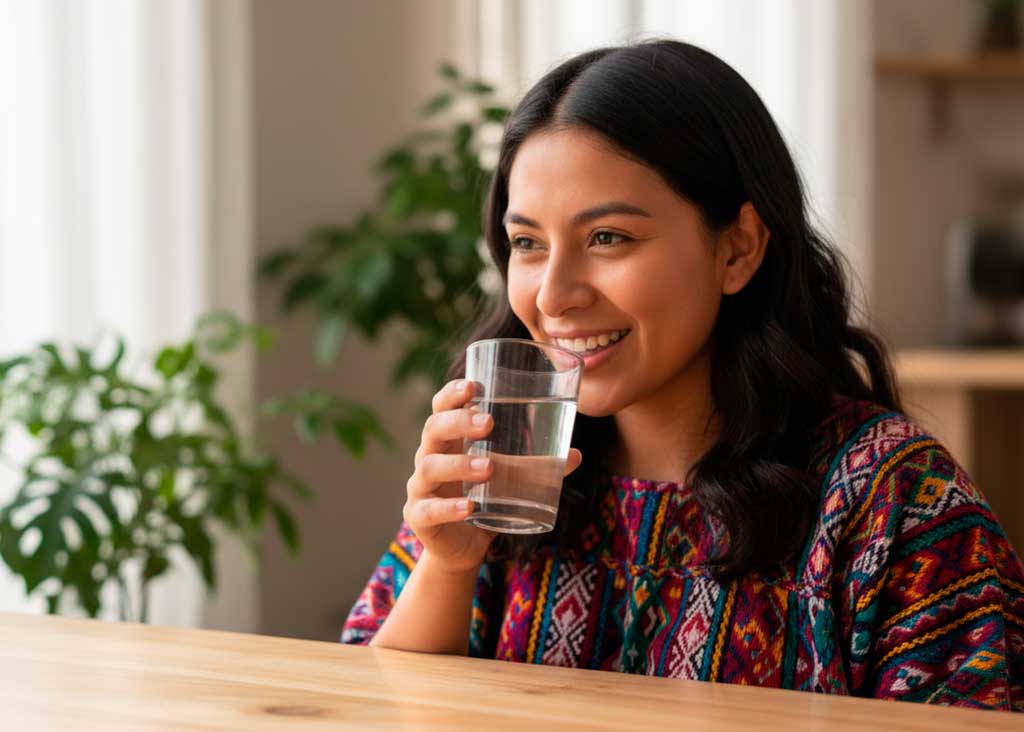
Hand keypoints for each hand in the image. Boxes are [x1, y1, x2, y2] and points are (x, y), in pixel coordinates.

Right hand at [404, 378, 581, 574]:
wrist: (461, 548)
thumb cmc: (483, 501)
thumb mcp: (510, 480)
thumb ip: (538, 467)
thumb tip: (576, 454)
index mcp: (449, 441)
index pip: (441, 408)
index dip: (452, 394)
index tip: (472, 386)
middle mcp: (430, 458)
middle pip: (433, 429)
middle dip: (459, 422)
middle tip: (488, 423)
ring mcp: (421, 488)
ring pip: (431, 467)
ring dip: (460, 465)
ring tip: (489, 468)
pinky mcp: (419, 517)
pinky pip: (430, 509)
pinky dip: (449, 508)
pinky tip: (469, 507)